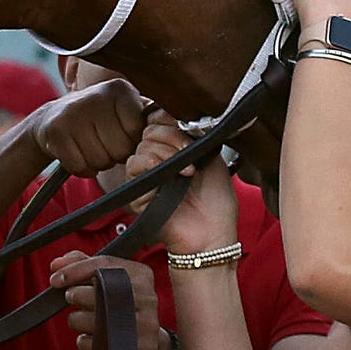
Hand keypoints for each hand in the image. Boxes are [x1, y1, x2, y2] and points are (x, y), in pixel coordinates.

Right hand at [25, 78, 150, 178]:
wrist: (51, 119)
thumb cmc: (98, 121)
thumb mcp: (124, 111)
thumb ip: (153, 121)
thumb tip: (187, 142)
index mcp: (120, 90)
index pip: (137, 131)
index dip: (130, 141)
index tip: (121, 134)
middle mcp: (96, 95)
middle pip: (120, 150)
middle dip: (114, 155)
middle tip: (103, 143)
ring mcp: (73, 112)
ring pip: (100, 161)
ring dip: (98, 163)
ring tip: (90, 147)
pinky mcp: (55, 130)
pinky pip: (80, 166)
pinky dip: (81, 169)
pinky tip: (77, 153)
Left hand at [51, 253, 162, 349]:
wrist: (146, 342)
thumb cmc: (120, 305)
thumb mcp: (108, 280)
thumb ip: (82, 265)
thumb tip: (56, 265)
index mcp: (141, 274)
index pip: (105, 264)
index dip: (75, 270)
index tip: (55, 279)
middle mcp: (148, 297)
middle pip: (100, 290)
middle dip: (76, 295)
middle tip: (71, 297)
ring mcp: (146, 324)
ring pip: (94, 319)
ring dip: (78, 320)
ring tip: (87, 321)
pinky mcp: (139, 348)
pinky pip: (94, 343)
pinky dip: (85, 341)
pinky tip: (95, 339)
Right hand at [118, 117, 240, 254]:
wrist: (213, 234)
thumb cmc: (216, 203)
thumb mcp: (213, 159)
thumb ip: (196, 136)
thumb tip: (181, 115)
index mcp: (174, 150)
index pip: (159, 121)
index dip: (170, 119)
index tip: (188, 128)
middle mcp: (157, 161)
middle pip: (150, 129)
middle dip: (172, 136)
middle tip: (189, 152)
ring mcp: (146, 176)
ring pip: (143, 145)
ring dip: (166, 152)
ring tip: (187, 171)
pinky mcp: (136, 192)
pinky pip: (133, 165)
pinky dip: (151, 164)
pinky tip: (171, 174)